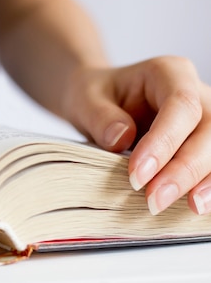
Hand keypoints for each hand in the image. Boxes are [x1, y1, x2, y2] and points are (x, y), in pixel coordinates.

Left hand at [62, 56, 210, 214]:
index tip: (137, 175)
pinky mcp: (204, 144)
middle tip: (155, 200)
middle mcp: (197, 93)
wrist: (100, 102)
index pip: (181, 105)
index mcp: (168, 73)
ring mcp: (206, 119)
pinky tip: (195, 206)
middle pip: (210, 129)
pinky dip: (209, 185)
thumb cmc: (95, 97)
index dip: (164, 142)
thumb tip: (120, 138)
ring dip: (206, 180)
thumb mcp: (85, 100)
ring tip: (188, 208)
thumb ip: (100, 116)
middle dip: (186, 169)